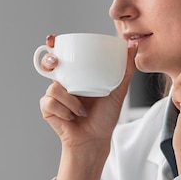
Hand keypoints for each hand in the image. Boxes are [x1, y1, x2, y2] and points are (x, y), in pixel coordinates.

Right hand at [39, 34, 137, 179]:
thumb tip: (133, 46)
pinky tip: (71, 118)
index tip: (53, 39)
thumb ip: (126, 69)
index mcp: (77, 75)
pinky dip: (65, 111)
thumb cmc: (105, 117)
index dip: (54, 45)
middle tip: (56, 63)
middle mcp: (63, 83)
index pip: (63, 55)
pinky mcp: (47, 109)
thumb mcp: (118, 90)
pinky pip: (50, 103)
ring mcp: (53, 96)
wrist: (96, 140)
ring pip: (54, 87)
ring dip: (70, 101)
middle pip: (49, 64)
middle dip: (49, 60)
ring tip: (82, 111)